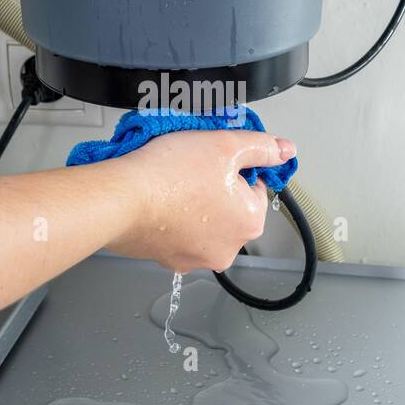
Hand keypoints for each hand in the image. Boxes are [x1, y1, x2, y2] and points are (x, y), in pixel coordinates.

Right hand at [108, 130, 296, 272]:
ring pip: (204, 222)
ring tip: (172, 184)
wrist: (119, 199)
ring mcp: (195, 259)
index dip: (233, 168)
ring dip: (193, 204)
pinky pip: (178, 233)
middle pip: (230, 207)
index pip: (254, 187)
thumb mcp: (226, 145)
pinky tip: (159, 201)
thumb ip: (262, 148)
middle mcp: (227, 249)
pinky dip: (172, 219)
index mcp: (250, 223)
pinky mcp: (167, 259)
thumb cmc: (169, 175)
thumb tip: (285, 151)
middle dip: (215, 188)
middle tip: (191, 169)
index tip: (213, 160)